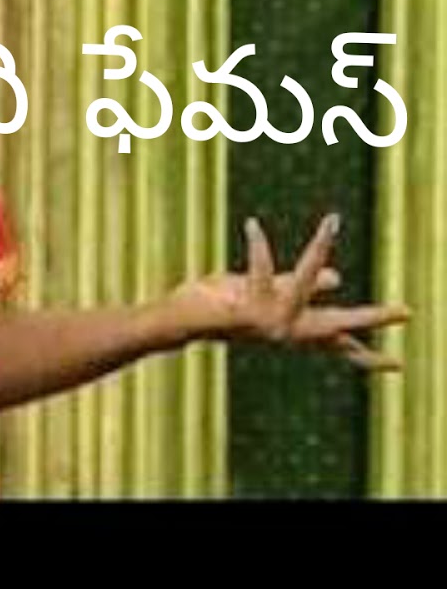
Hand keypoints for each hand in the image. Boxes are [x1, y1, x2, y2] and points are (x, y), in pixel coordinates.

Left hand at [164, 212, 409, 370]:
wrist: (180, 320)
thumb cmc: (222, 304)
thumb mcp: (267, 294)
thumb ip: (303, 288)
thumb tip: (339, 278)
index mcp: (294, 330)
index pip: (339, 345)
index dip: (368, 357)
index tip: (400, 367)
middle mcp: (285, 331)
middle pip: (338, 325)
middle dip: (372, 317)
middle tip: (409, 311)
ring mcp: (266, 323)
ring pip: (302, 281)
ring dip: (318, 248)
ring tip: (333, 221)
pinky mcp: (245, 309)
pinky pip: (258, 268)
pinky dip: (257, 244)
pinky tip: (254, 225)